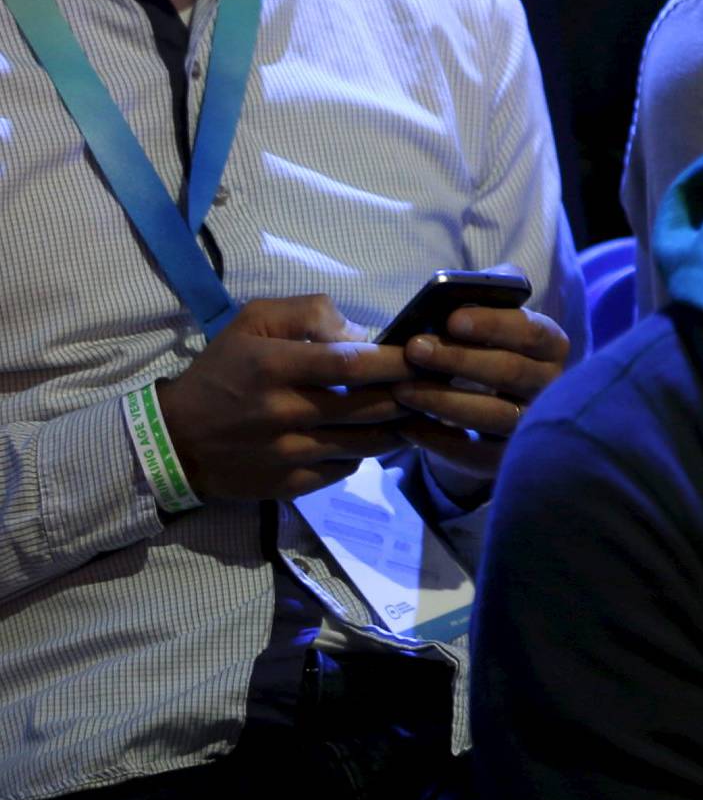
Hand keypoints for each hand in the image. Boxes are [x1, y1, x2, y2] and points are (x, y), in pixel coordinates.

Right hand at [155, 295, 412, 503]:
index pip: (353, 363)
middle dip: (408, 394)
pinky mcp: (288, 486)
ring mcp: (288, 455)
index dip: (396, 360)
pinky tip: (373, 436)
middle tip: (430, 383)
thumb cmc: (221, 370)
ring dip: (396, 427)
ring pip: (365, 443)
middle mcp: (285, 413)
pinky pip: (344, 470)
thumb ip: (309, 313)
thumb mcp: (254, 321)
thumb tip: (360, 334)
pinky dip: (365, 453)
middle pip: (369, 406)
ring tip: (413, 410)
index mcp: (277, 367)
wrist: (176, 440)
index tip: (423, 354)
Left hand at [392, 301, 569, 485]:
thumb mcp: (493, 315)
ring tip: (402, 388)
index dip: (492, 324)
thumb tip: (458, 289)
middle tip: (414, 348)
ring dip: (444, 401)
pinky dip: (440, 441)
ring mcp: (531, 426)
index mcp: (552, 345)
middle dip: (458, 359)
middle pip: (510, 372)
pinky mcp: (508, 459)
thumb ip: (485, 294)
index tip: (451, 318)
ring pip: (494, 416)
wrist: (494, 399)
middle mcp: (550, 386)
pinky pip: (476, 455)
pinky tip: (407, 426)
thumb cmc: (487, 345)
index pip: (531, 331)